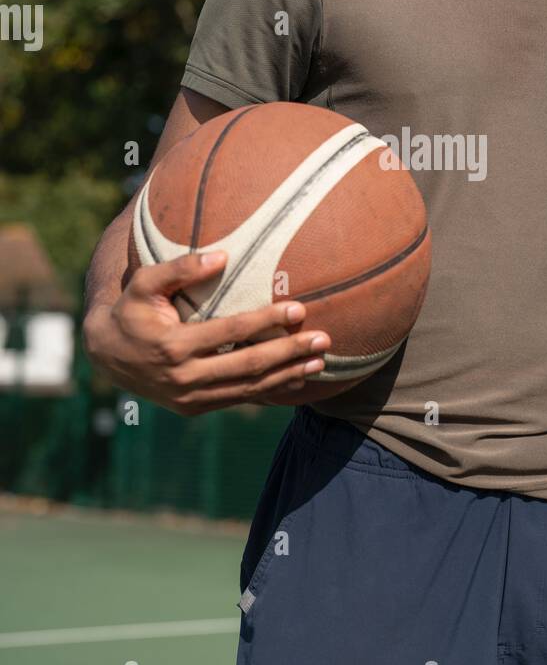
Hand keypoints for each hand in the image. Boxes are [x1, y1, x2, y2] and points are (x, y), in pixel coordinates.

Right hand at [82, 250, 330, 415]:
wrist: (106, 355)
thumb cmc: (130, 309)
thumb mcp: (144, 283)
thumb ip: (180, 268)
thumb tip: (223, 256)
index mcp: (173, 346)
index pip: (231, 331)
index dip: (266, 321)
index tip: (298, 309)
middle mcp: (184, 377)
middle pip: (248, 365)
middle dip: (289, 353)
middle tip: (322, 339)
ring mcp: (190, 398)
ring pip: (248, 388)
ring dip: (287, 376)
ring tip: (320, 362)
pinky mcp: (194, 408)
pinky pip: (239, 399)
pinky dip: (270, 391)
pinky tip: (296, 381)